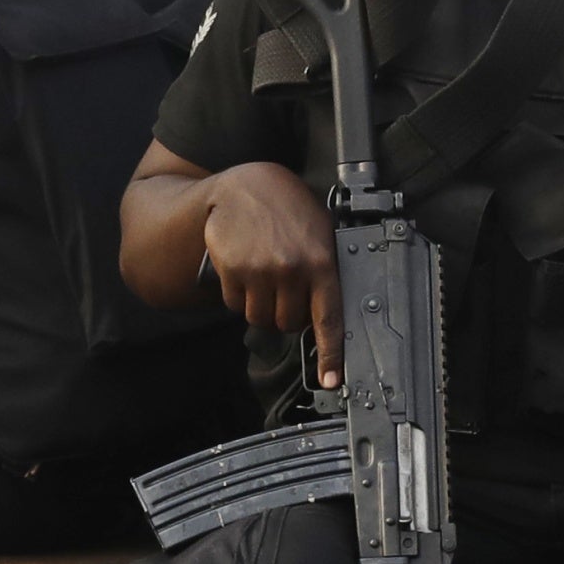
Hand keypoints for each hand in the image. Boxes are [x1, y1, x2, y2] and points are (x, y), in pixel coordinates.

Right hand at [198, 161, 341, 383]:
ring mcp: (259, 271)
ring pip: (260, 318)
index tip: (331, 379)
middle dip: (286, 313)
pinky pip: (235, 304)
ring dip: (260, 306)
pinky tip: (243, 269)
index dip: (330, 354)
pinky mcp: (232, 270)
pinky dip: (238, 295)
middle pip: (289, 323)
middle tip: (283, 290)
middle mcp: (291, 269)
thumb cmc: (286, 207)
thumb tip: (326, 313)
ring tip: (263, 277)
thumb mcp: (319, 230)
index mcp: (320, 261)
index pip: (328, 318)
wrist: (244, 185)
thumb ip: (324, 269)